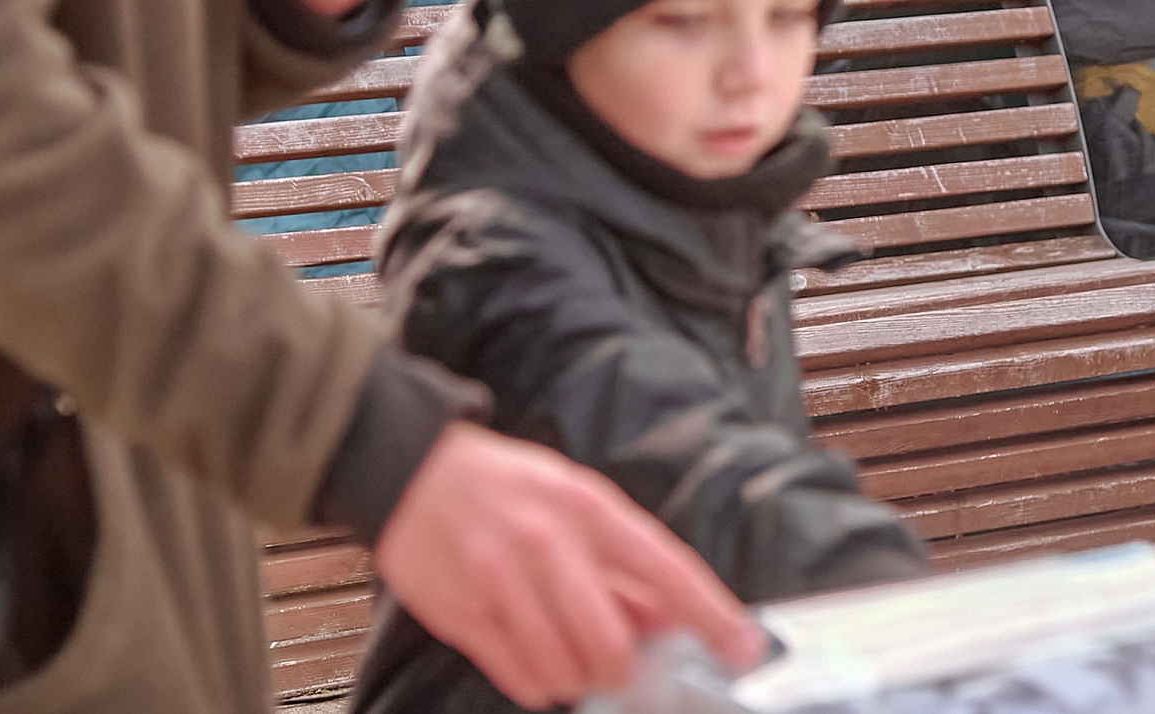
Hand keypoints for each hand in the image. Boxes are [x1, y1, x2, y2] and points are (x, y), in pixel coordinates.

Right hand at [377, 423, 764, 709]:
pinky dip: (540, 683)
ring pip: (565, 670)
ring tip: (569, 651)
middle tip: (622, 665)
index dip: (710, 615)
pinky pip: (521, 679)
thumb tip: (669, 619)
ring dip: (579, 677)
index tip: (744, 647)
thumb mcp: (573, 501)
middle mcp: (548, 542)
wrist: (410, 472)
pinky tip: (535, 653)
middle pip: (611, 643)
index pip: (665, 568)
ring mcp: (501, 582)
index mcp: (587, 506)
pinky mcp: (461, 615)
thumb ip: (620, 562)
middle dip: (626, 668)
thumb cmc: (505, 487)